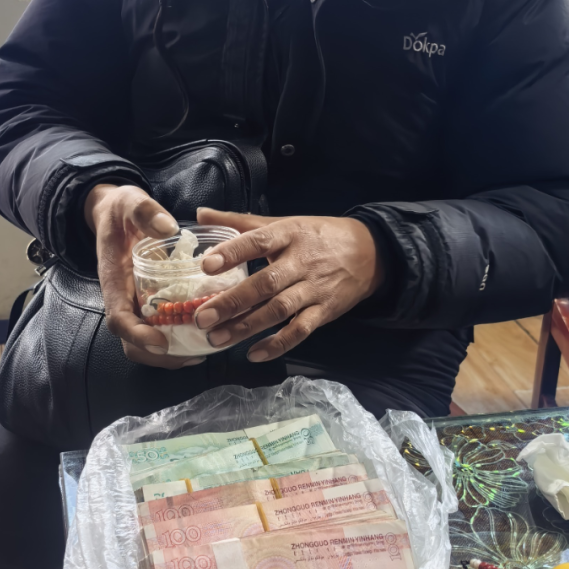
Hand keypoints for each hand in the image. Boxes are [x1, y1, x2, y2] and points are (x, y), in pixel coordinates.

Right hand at [85, 183, 203, 368]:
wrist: (114, 213)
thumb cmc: (122, 210)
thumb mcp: (131, 202)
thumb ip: (146, 212)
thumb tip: (167, 226)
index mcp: (113, 280)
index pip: (118, 319)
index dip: (137, 335)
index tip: (161, 342)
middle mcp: (122, 298)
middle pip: (131, 342)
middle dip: (158, 355)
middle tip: (192, 354)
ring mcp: (134, 302)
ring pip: (144, 343)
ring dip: (170, 354)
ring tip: (201, 351)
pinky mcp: (147, 301)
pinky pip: (157, 330)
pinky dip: (176, 340)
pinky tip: (200, 337)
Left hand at [194, 208, 384, 361]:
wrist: (368, 253)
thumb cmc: (316, 236)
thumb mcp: (284, 223)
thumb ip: (241, 222)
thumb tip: (200, 214)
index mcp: (288, 235)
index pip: (259, 241)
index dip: (233, 252)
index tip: (207, 265)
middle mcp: (301, 262)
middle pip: (265, 283)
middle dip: (232, 301)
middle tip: (201, 316)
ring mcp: (313, 289)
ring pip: (279, 310)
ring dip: (246, 326)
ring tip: (217, 338)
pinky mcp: (324, 312)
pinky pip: (300, 331)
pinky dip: (278, 345)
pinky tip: (253, 354)